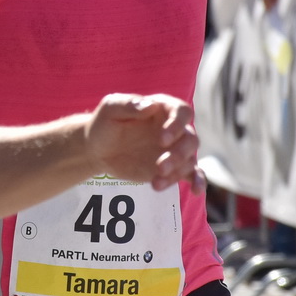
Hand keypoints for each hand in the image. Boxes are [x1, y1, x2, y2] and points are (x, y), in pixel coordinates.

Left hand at [86, 94, 200, 192]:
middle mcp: (174, 128)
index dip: (177, 125)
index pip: (181, 111)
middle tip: (160, 167)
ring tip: (156, 184)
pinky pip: (191, 173)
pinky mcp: (172, 168)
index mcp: (162, 108)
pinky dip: (198, 181)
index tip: (162, 140)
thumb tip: (150, 105)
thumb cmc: (104, 123)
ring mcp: (174, 149)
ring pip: (190, 159)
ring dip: (177, 172)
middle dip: (178, 154)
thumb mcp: (111, 108)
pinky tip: (196, 191)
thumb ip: (129, 104)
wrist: (98, 150)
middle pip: (190, 139)